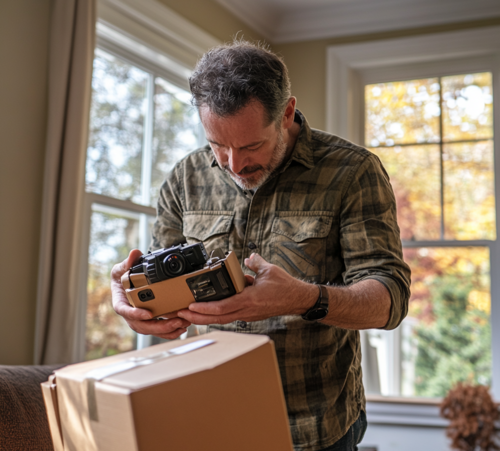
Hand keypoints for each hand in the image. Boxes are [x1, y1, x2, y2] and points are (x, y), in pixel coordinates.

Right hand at [110, 249, 191, 338]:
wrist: (125, 284)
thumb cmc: (122, 277)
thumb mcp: (121, 268)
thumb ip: (128, 262)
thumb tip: (135, 253)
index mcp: (120, 302)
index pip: (124, 311)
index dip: (135, 314)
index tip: (148, 314)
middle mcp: (129, 314)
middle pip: (141, 325)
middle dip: (159, 326)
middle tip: (175, 321)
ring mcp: (139, 320)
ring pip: (151, 330)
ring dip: (167, 330)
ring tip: (182, 324)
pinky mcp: (148, 322)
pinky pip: (158, 330)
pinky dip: (169, 332)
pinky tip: (182, 329)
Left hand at [177, 253, 316, 324]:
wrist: (297, 299)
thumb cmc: (285, 287)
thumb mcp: (269, 270)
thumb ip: (255, 262)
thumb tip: (247, 258)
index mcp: (250, 300)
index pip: (223, 307)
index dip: (205, 308)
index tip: (191, 306)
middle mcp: (246, 311)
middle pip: (217, 318)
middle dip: (197, 317)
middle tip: (180, 314)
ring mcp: (247, 315)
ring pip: (221, 320)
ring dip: (203, 318)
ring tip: (187, 315)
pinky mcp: (249, 315)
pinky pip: (229, 317)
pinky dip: (215, 316)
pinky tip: (205, 313)